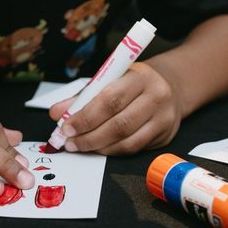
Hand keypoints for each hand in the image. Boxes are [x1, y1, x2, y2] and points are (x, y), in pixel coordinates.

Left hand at [48, 62, 182, 154]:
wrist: (170, 87)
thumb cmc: (133, 82)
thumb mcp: (110, 79)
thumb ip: (83, 96)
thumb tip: (57, 113)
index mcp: (139, 77)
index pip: (110, 99)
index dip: (86, 116)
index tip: (66, 126)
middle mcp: (156, 96)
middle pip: (119, 123)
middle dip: (89, 136)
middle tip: (69, 142)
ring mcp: (164, 118)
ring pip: (127, 140)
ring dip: (98, 146)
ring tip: (79, 146)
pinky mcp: (165, 136)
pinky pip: (134, 148)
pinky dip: (112, 151)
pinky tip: (98, 148)